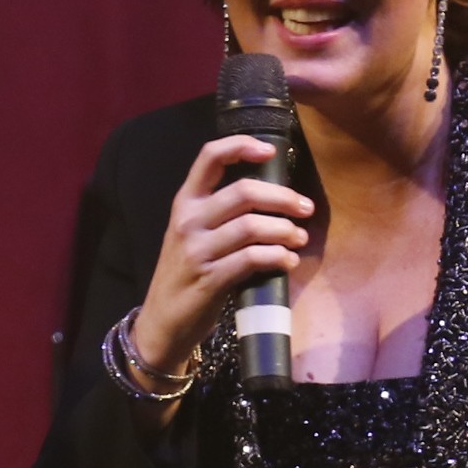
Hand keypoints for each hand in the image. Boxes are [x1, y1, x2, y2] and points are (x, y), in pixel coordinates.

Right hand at [128, 133, 317, 384]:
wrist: (162, 321)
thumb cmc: (185, 273)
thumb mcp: (192, 234)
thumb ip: (221, 212)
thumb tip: (272, 195)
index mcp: (185, 202)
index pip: (209, 157)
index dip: (241, 146)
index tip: (270, 151)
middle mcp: (188, 221)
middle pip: (244, 192)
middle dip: (283, 198)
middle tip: (305, 208)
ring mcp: (196, 250)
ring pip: (252, 226)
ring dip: (285, 231)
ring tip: (299, 238)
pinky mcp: (209, 279)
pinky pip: (252, 258)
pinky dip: (278, 257)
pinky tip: (288, 261)